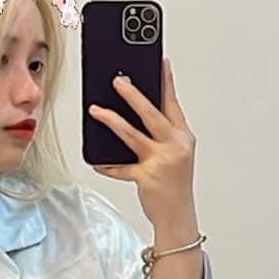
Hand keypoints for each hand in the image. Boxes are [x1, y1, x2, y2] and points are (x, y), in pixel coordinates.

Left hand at [89, 58, 196, 239]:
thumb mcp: (174, 154)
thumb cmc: (174, 184)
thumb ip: (158, 134)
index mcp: (183, 136)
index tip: (160, 62)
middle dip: (132, 95)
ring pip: (131, 134)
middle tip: (117, 80)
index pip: (172, 103)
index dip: (166, 81)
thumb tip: (129, 114)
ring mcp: (161, 161)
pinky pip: (120, 167)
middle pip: (151, 114)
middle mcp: (175, 146)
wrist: (178, 217)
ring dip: (111, 120)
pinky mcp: (146, 177)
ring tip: (95, 110)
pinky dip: (106, 163)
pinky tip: (96, 159)